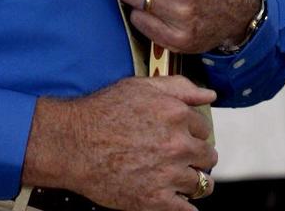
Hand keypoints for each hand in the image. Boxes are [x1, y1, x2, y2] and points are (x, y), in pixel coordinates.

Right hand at [22, 75, 216, 210]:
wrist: (74, 143)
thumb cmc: (103, 111)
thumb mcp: (141, 86)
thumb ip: (180, 87)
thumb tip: (209, 95)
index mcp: (176, 113)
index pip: (204, 127)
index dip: (193, 131)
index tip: (184, 136)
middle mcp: (177, 143)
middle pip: (208, 155)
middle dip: (198, 156)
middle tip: (183, 157)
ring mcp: (169, 173)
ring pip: (202, 183)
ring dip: (196, 181)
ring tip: (183, 179)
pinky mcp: (157, 200)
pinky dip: (186, 206)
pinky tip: (178, 199)